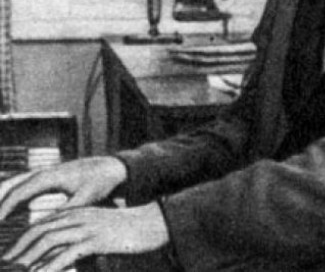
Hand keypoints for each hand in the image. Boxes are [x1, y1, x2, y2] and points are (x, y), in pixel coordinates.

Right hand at [0, 156, 126, 220]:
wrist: (112, 167)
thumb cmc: (100, 181)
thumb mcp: (84, 199)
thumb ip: (64, 211)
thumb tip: (46, 224)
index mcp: (50, 176)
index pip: (19, 192)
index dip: (4, 208)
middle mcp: (43, 172)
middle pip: (10, 184)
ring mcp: (44, 174)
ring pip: (14, 183)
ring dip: (0, 196)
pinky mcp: (46, 178)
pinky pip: (22, 186)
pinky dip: (10, 196)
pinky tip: (4, 212)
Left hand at [1, 202, 168, 271]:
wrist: (155, 222)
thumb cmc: (130, 230)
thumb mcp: (102, 233)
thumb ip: (82, 241)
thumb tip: (64, 257)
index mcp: (80, 213)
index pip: (43, 224)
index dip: (23, 240)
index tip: (10, 256)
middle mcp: (80, 217)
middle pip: (40, 230)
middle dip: (19, 249)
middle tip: (5, 265)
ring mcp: (88, 227)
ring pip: (49, 240)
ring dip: (29, 258)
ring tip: (16, 270)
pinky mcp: (97, 239)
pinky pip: (68, 254)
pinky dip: (50, 266)